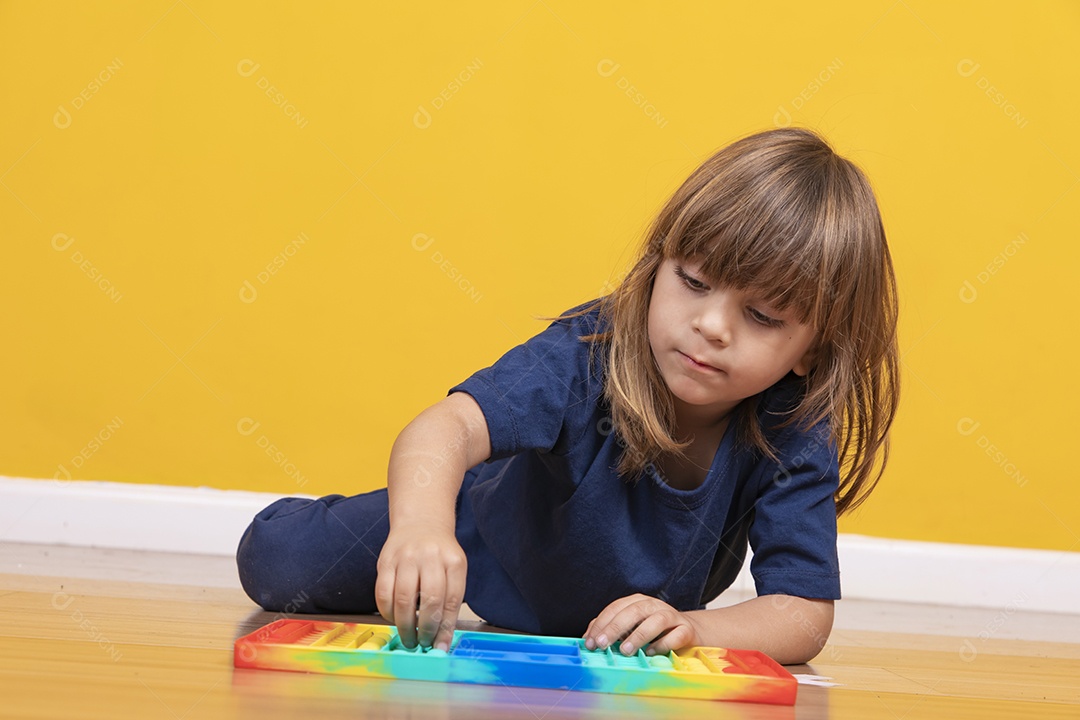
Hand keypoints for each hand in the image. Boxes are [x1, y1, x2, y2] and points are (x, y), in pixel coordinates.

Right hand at [374, 523, 466, 650]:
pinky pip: (383, 593)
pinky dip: (387, 613)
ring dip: (404, 626)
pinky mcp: (385, 561)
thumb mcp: (454, 569)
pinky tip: (394, 619)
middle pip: (430, 601)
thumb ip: (450, 600)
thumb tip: (442, 639)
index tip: (441, 647)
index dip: (446, 628)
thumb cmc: (439, 553)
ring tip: (408, 638)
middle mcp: (430, 557)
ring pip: (403, 600)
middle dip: (425, 629)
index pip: (452, 600)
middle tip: (422, 642)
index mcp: (453, 562)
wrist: (420, 523)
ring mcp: (406, 558)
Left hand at [583, 593, 700, 655]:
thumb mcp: (631, 627)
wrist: (688, 631)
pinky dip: (663, 644)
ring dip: (639, 635)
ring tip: (625, 650)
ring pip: (655, 620)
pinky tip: (651, 653)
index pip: (615, 608)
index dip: (601, 624)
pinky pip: (676, 636)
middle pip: (633, 611)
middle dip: (615, 628)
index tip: (591, 642)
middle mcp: (653, 605)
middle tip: (602, 644)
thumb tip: (588, 639)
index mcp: (637, 602)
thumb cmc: (654, 631)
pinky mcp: (686, 629)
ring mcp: (671, 616)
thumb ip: (611, 629)